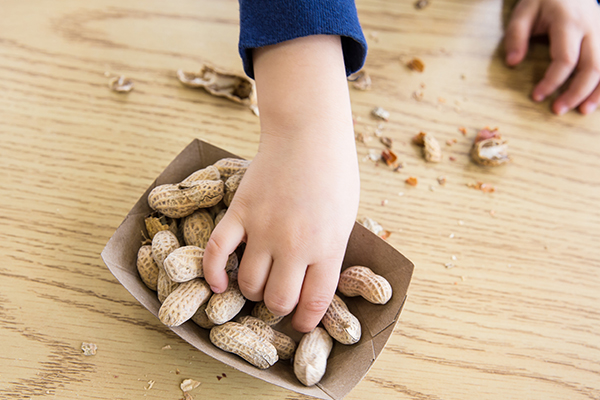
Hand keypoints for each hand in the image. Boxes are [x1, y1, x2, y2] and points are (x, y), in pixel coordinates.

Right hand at [202, 36, 359, 332]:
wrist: (308, 134)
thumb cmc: (334, 174)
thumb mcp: (345, 217)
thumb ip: (330, 252)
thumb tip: (316, 284)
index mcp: (327, 247)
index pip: (314, 302)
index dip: (305, 321)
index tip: (299, 325)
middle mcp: (295, 244)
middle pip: (278, 299)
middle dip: (277, 307)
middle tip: (276, 300)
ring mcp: (264, 228)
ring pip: (248, 283)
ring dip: (250, 291)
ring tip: (255, 284)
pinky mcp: (240, 212)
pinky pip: (216, 252)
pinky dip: (212, 273)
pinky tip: (217, 283)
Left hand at [504, 0, 599, 114]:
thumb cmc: (543, 0)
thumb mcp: (523, 11)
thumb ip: (516, 36)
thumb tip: (512, 62)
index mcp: (569, 22)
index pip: (565, 59)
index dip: (552, 81)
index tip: (536, 96)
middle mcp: (592, 28)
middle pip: (593, 66)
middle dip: (576, 92)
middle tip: (557, 110)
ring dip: (597, 92)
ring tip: (582, 111)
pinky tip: (596, 100)